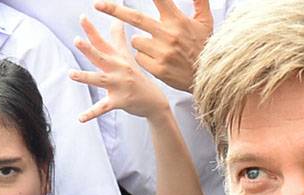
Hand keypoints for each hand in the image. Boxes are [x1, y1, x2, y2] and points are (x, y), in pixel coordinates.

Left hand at [70, 16, 170, 122]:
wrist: (154, 100)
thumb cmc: (136, 76)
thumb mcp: (127, 56)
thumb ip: (118, 37)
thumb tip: (116, 20)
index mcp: (118, 58)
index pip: (102, 41)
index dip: (91, 30)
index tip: (82, 17)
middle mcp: (118, 69)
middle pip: (101, 57)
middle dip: (89, 49)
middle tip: (77, 40)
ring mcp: (119, 85)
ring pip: (100, 80)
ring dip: (86, 77)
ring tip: (72, 74)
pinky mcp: (119, 101)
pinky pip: (103, 107)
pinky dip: (91, 113)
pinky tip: (80, 118)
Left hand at [93, 0, 212, 91]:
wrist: (206, 77)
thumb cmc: (204, 47)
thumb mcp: (205, 22)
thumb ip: (200, 2)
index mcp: (177, 20)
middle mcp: (168, 34)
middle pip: (134, 17)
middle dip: (113, 9)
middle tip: (97, 4)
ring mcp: (162, 52)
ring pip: (136, 40)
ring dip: (141, 42)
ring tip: (158, 48)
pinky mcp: (157, 68)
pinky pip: (139, 57)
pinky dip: (145, 58)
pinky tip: (158, 60)